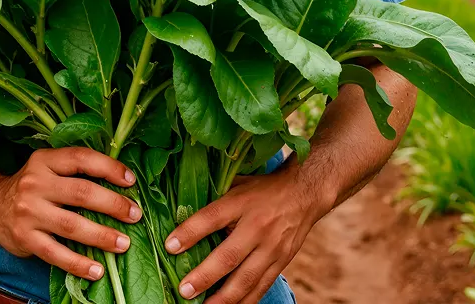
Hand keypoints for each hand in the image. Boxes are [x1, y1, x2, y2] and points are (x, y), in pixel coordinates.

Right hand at [0, 147, 141, 279]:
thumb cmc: (30, 186)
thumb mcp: (46, 167)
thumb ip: (74, 170)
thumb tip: (119, 181)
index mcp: (44, 160)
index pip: (81, 159)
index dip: (109, 167)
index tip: (131, 181)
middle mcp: (35, 183)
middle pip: (81, 193)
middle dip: (113, 204)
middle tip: (135, 215)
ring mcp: (29, 212)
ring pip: (72, 225)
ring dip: (102, 236)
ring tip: (124, 244)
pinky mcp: (25, 239)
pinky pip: (56, 254)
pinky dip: (79, 264)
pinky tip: (98, 270)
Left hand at [164, 168, 322, 303]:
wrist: (304, 193)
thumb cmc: (263, 188)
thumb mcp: (238, 183)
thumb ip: (216, 198)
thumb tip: (183, 208)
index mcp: (242, 202)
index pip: (212, 217)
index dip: (190, 232)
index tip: (170, 246)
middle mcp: (257, 227)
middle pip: (229, 256)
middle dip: (205, 276)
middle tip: (184, 291)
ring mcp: (271, 248)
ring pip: (246, 279)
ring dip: (224, 298)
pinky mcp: (282, 263)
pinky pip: (262, 287)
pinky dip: (246, 301)